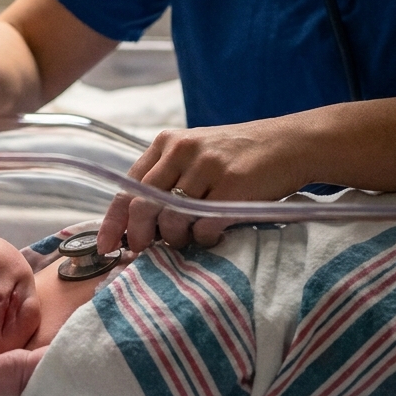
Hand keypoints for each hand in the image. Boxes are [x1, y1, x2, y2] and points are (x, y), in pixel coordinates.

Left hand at [96, 118, 312, 252]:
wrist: (289, 143)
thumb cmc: (239, 155)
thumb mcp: (196, 155)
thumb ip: (166, 179)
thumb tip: (134, 226)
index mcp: (168, 143)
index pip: (128, 186)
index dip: (113, 221)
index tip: (106, 247)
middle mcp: (183, 151)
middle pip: (142, 205)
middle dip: (139, 237)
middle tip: (145, 252)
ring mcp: (208, 167)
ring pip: (171, 219)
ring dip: (175, 239)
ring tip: (189, 237)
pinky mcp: (233, 187)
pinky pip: (203, 227)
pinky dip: (204, 239)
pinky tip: (213, 234)